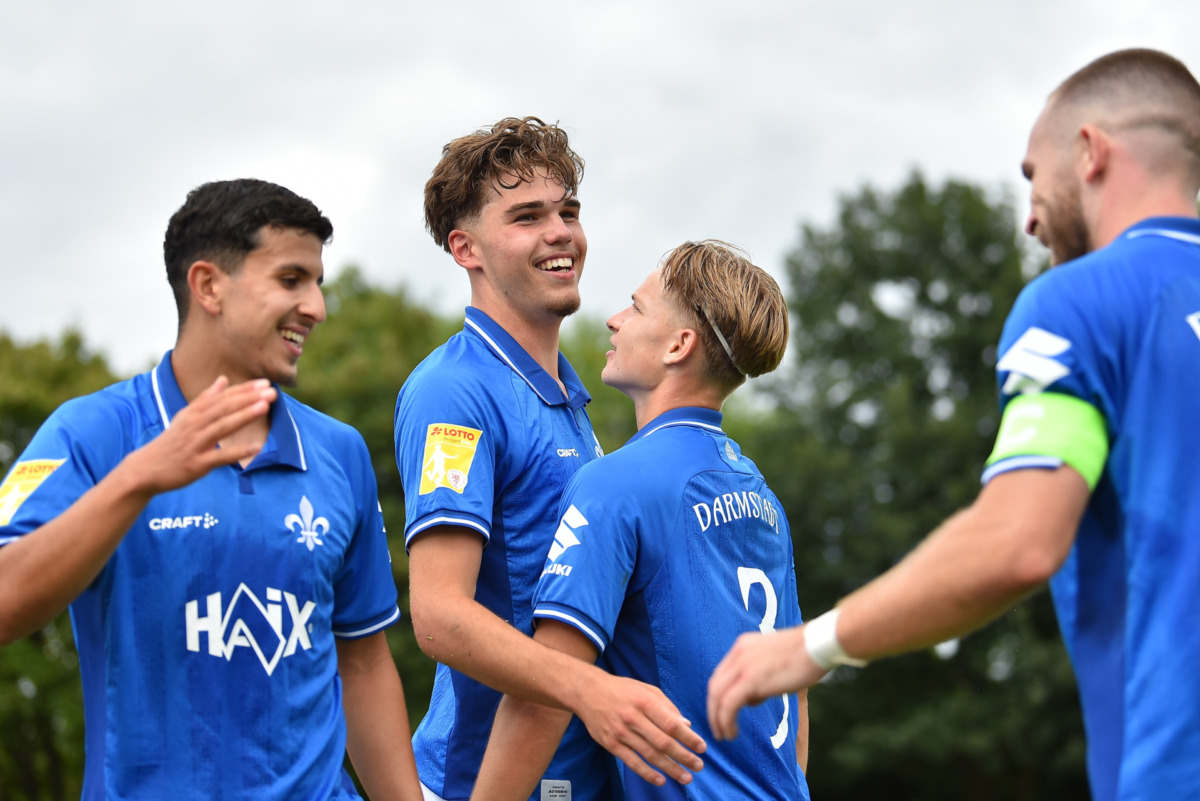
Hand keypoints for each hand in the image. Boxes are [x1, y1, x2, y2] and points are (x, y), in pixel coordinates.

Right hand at [125, 376, 274, 493]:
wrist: (144, 469)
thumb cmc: (170, 442)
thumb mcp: (185, 417)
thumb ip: (206, 398)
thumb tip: (223, 379)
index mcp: (194, 413)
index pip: (222, 397)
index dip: (244, 389)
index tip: (265, 383)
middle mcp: (194, 425)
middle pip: (224, 408)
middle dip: (248, 398)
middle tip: (271, 391)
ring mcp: (195, 444)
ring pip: (222, 427)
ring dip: (243, 416)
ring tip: (264, 407)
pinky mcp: (196, 464)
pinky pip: (220, 457)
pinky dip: (238, 451)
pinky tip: (257, 447)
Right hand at [575, 672, 705, 786]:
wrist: (587, 691)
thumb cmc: (622, 689)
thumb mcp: (646, 689)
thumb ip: (667, 707)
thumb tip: (686, 725)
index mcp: (645, 702)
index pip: (671, 724)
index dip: (689, 737)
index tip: (702, 747)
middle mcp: (633, 718)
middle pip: (663, 742)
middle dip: (684, 756)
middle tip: (699, 766)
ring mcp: (621, 732)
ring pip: (649, 754)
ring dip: (670, 768)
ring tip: (686, 777)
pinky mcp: (610, 744)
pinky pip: (631, 762)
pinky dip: (647, 773)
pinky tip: (661, 780)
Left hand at [706, 625, 825, 740]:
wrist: (817, 645)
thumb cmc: (805, 654)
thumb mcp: (774, 660)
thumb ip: (760, 675)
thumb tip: (753, 696)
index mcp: (743, 646)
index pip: (721, 674)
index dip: (719, 697)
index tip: (723, 713)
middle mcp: (738, 653)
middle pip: (714, 686)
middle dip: (713, 710)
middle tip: (718, 729)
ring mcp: (742, 665)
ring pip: (717, 696)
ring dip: (717, 719)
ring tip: (724, 735)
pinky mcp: (750, 679)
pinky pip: (728, 704)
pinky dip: (725, 721)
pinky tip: (732, 733)